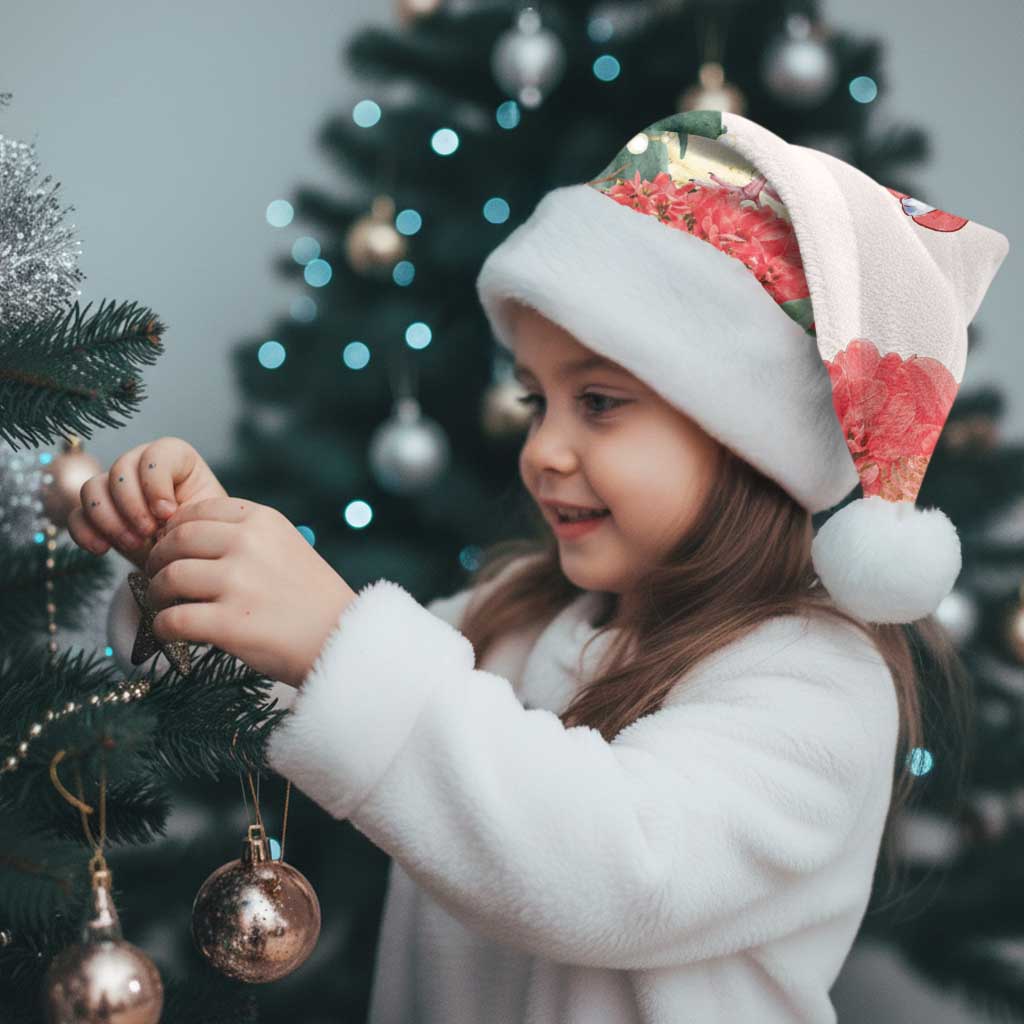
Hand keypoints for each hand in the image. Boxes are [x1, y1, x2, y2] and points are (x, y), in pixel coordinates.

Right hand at [67, 437, 227, 570]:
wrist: (189, 560)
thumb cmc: (203, 534)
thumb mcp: (206, 519)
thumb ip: (189, 510)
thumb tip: (162, 516)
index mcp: (176, 459)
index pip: (156, 454)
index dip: (156, 483)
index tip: (168, 513)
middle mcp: (141, 466)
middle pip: (120, 469)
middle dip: (132, 505)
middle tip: (148, 533)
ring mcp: (115, 488)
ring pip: (92, 488)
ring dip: (109, 520)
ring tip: (133, 544)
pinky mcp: (97, 514)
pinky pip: (76, 515)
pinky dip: (85, 532)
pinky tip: (102, 549)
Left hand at [142, 496, 357, 687]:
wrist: (343, 639)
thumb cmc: (313, 598)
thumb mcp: (287, 546)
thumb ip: (246, 536)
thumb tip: (185, 538)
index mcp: (263, 520)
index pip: (198, 511)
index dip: (175, 530)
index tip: (172, 547)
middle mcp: (248, 544)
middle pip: (176, 541)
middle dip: (158, 559)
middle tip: (157, 577)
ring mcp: (238, 583)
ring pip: (169, 578)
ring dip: (157, 594)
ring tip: (165, 605)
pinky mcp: (229, 623)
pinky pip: (172, 620)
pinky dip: (163, 628)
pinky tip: (170, 632)